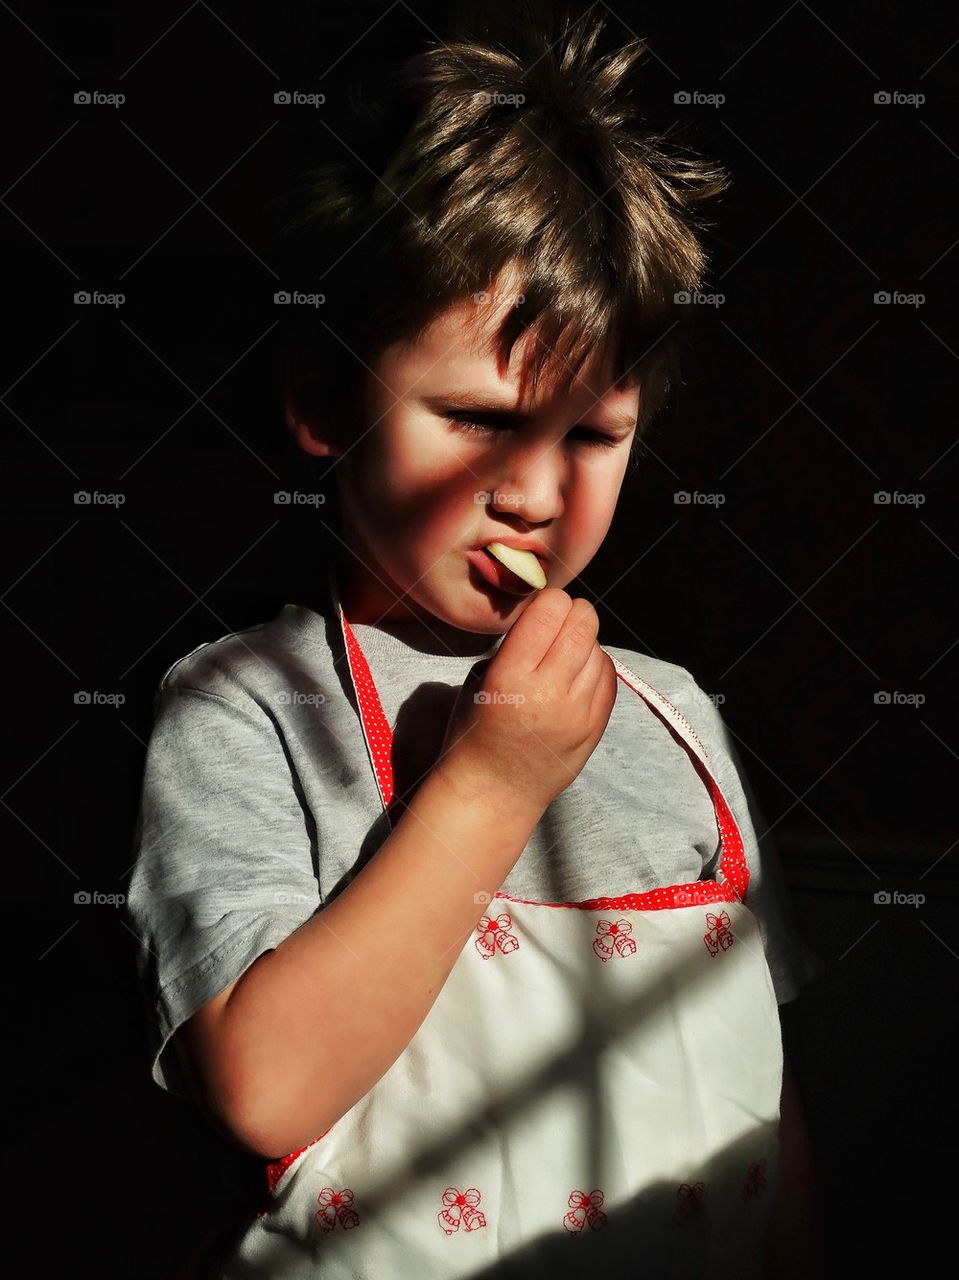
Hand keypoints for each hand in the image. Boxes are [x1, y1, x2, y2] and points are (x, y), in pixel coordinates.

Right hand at [437, 589, 617, 815]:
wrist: (494, 792)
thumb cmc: (476, 731)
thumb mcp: (480, 679)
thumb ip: (516, 646)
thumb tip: (549, 617)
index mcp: (510, 675)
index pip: (550, 608)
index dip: (548, 602)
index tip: (540, 611)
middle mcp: (550, 691)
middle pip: (584, 621)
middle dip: (572, 614)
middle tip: (558, 625)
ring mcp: (579, 711)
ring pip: (599, 647)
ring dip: (583, 644)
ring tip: (563, 660)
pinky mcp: (597, 727)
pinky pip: (609, 676)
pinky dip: (594, 668)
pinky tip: (575, 679)